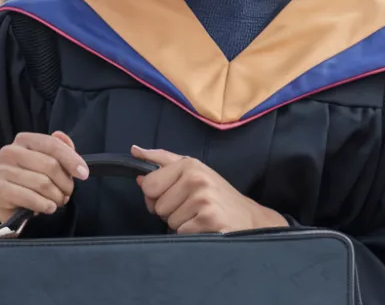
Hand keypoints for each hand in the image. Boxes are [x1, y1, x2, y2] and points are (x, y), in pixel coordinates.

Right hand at [0, 131, 89, 224]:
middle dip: (65, 183)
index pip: (51, 144)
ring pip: (42, 183)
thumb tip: (61, 135)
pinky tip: (48, 208)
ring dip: (56, 197)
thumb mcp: (51, 164)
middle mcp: (9, 151)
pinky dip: (44, 205)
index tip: (84, 174)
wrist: (16, 208)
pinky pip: (29, 197)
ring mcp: (2, 170)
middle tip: (67, 193)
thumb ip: (60, 149)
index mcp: (23, 140)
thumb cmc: (35, 182)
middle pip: (49, 164)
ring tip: (57, 202)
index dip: (71, 159)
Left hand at [132, 145, 287, 233]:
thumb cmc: (217, 194)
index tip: (173, 195)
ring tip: (200, 216)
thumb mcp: (193, 170)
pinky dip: (191, 233)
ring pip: (168, 221)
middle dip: (169, 211)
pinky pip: (181, 232)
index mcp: (189, 164)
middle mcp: (196, 179)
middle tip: (191, 208)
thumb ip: (162, 160)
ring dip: (181, 223)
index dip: (155, 196)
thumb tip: (135, 150)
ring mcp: (203, 199)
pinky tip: (205, 227)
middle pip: (157, 205)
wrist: (250, 218)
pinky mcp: (209, 220)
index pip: (148, 185)